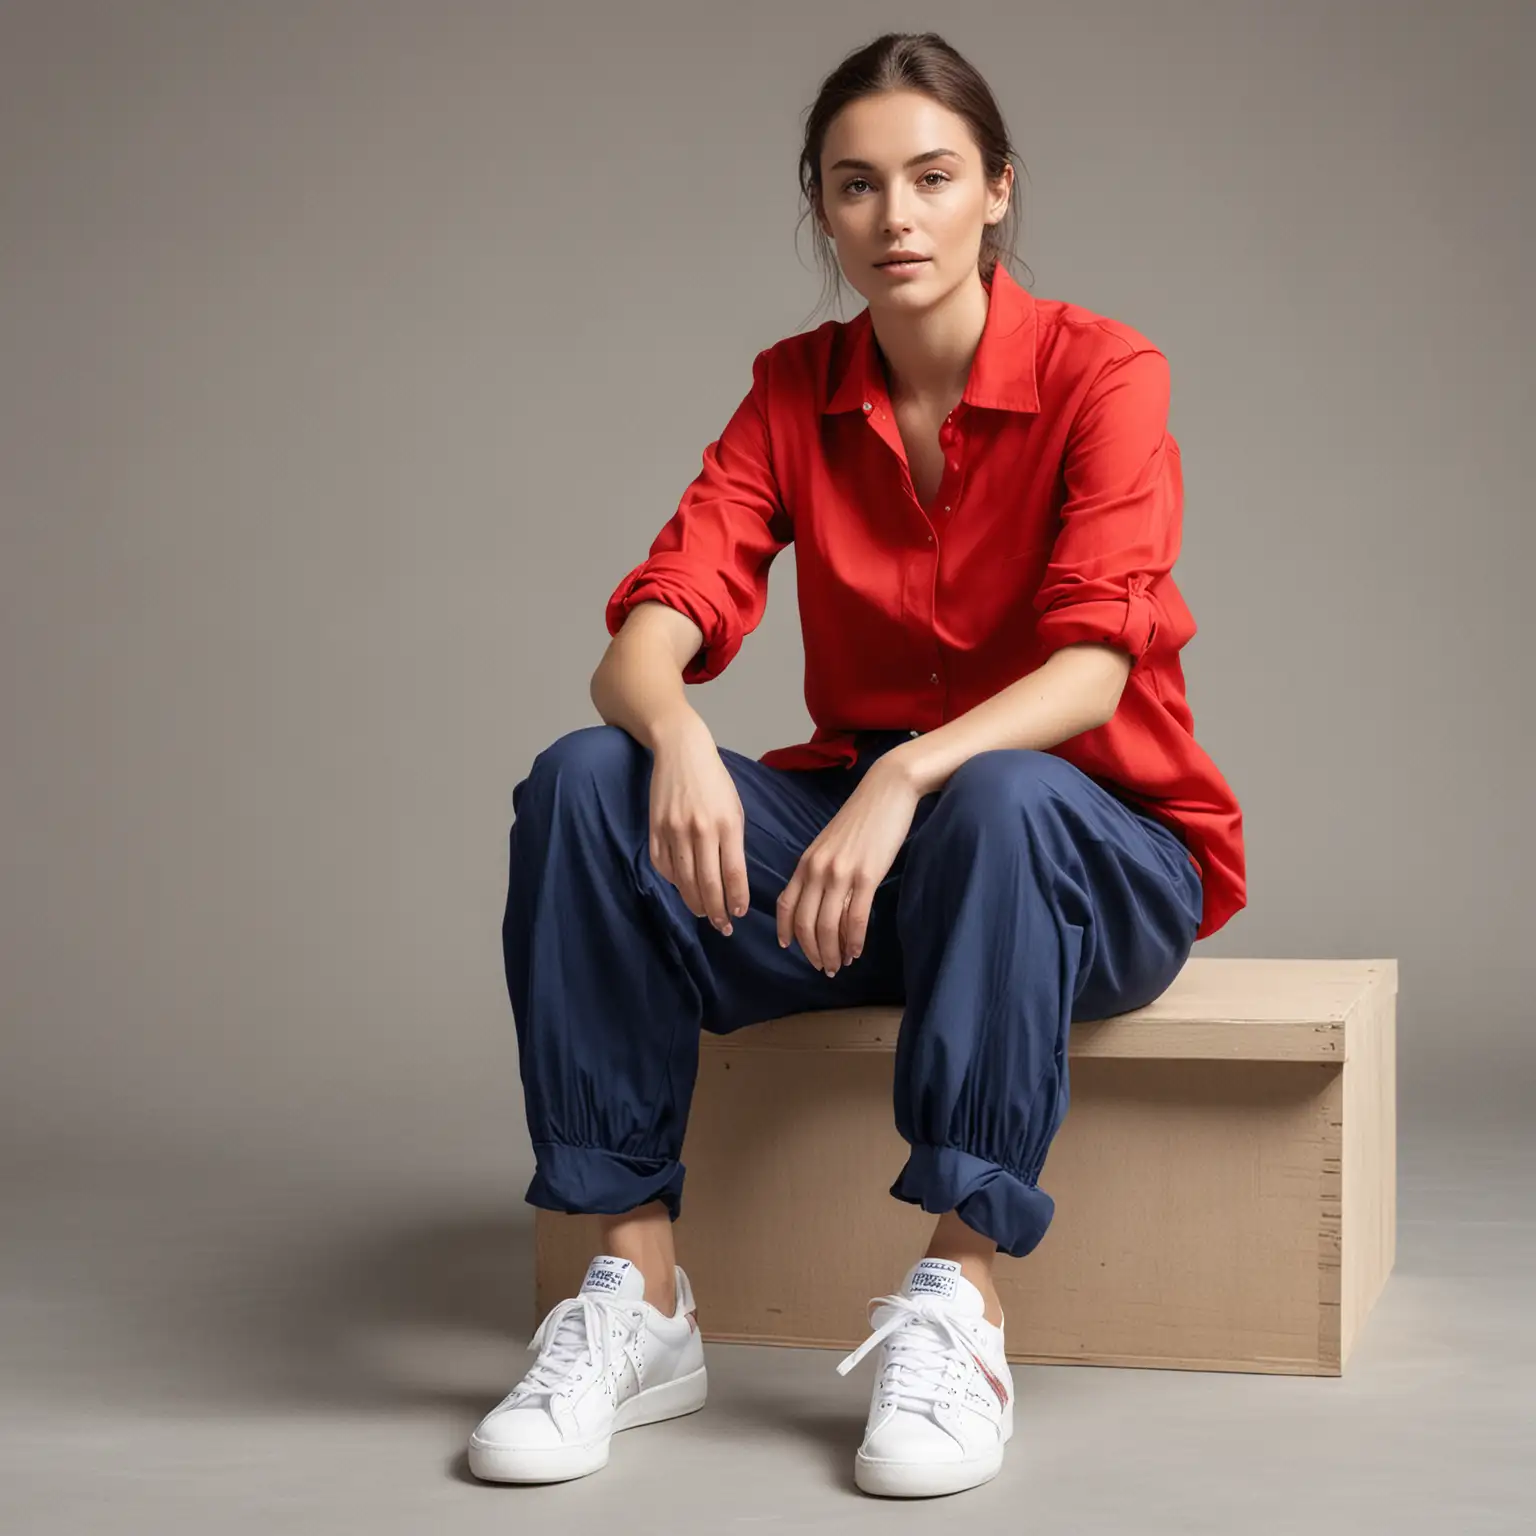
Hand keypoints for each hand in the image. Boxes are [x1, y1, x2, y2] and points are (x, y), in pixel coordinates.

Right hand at [648, 711, 749, 933]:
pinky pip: (663, 867)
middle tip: (723, 927)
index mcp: (727, 824)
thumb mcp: (734, 808)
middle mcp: (701, 830)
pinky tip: (684, 889)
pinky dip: (674, 883)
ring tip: (705, 914)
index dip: (736, 899)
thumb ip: (733, 842)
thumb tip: (731, 880)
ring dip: (696, 903)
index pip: (733, 874)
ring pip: (684, 881)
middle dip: (717, 911)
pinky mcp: (655, 829)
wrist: (681, 751)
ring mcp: (675, 830)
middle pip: (708, 884)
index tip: (739, 914)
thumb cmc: (714, 782)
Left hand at [776, 757, 919, 974]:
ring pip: (828, 927)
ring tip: (838, 965)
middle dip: (811, 951)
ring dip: (831, 952)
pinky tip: (857, 952)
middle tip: (822, 967)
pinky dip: (854, 941)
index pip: (786, 904)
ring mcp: (841, 873)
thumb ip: (820, 868)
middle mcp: (817, 869)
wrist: (887, 790)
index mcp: (806, 861)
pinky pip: (855, 918)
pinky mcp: (866, 875)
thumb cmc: (862, 817)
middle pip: (805, 923)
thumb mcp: (830, 842)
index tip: (789, 948)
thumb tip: (820, 898)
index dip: (786, 931)